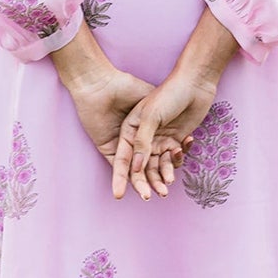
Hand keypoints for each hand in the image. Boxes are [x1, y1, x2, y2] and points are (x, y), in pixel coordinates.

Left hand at [68, 64, 183, 196]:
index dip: (167, 164)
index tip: (175, 176)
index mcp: (148, 129)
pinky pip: (118, 166)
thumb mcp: (150, 109)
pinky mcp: (107, 147)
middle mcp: (137, 138)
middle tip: (165, 193)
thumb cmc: (128, 87)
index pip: (158, 151)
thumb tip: (164, 152)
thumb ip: (155, 131)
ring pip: (136, 168)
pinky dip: (125, 177)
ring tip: (158, 191)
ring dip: (145, 182)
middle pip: (149, 165)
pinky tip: (138, 184)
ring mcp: (121, 144)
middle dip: (156, 180)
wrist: (102, 84)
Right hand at [111, 13, 238, 200]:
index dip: (120, 178)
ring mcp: (159, 139)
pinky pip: (173, 157)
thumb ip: (143, 142)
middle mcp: (143, 137)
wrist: (194, 82)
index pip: (123, 159)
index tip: (118, 195)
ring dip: (163, 175)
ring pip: (158, 165)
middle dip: (146, 182)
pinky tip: (182, 150)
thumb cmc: (168, 95)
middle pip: (141, 167)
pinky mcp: (175, 139)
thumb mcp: (150, 117)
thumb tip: (137, 167)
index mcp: (130, 130)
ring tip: (169, 182)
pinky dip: (177, 159)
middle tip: (154, 196)